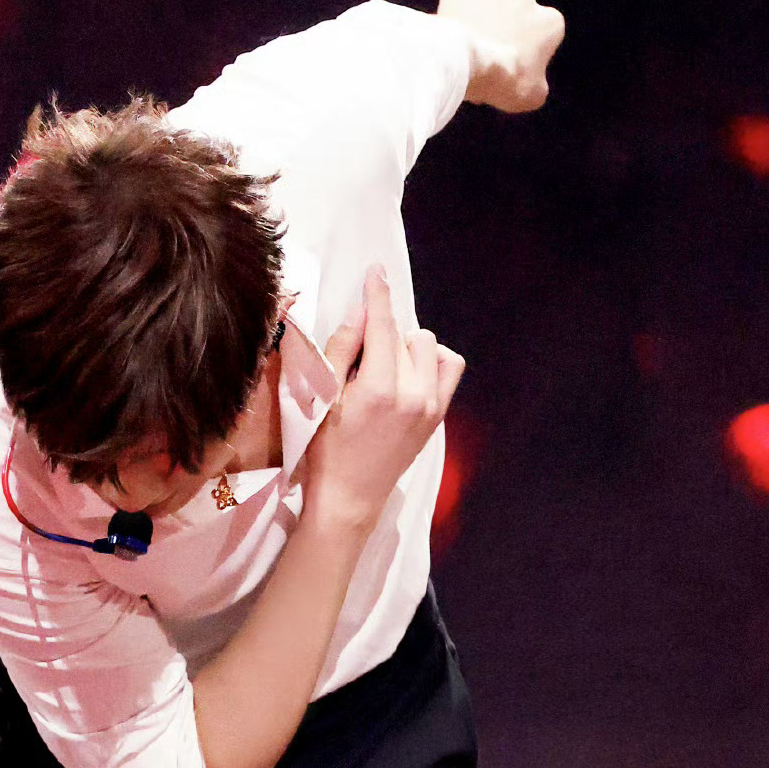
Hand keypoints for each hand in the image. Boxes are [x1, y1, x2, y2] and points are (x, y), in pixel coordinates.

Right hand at [303, 267, 463, 532]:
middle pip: (404, 334)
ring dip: (405, 346)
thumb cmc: (325, 449)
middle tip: (358, 359)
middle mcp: (414, 394)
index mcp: (379, 389)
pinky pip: (448, 366)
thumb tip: (361, 309)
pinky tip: (408, 373)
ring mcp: (432, 406)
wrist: (349, 497)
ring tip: (383, 367)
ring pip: (428, 346)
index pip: (382, 325)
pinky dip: (430, 361)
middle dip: (381, 334)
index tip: (375, 270)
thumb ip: (342, 349)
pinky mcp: (439, 415)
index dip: (377, 293)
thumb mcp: (320, 397)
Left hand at [435, 0, 564, 111]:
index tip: (514, 69)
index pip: (543, 35)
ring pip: (485, 3)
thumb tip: (530, 83)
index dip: (528, 54)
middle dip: (503, 34)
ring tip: (462, 47)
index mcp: (549, 21)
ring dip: (477, 20)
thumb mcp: (533, 95)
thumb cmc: (507, 82)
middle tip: (487, 60)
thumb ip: (537, 82)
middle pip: (514, 16)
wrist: (472, 66)